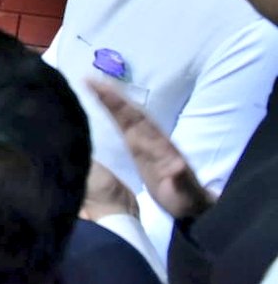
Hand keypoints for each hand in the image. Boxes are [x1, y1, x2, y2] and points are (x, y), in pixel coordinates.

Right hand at [88, 80, 213, 220]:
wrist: (192, 203)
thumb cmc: (186, 200)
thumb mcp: (185, 195)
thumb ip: (181, 182)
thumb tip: (177, 166)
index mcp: (159, 146)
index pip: (137, 121)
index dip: (119, 105)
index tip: (101, 90)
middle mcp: (152, 138)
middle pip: (130, 112)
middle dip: (111, 95)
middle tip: (90, 80)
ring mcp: (146, 141)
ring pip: (127, 115)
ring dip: (111, 98)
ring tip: (92, 83)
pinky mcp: (139, 147)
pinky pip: (125, 123)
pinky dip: (113, 109)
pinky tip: (102, 100)